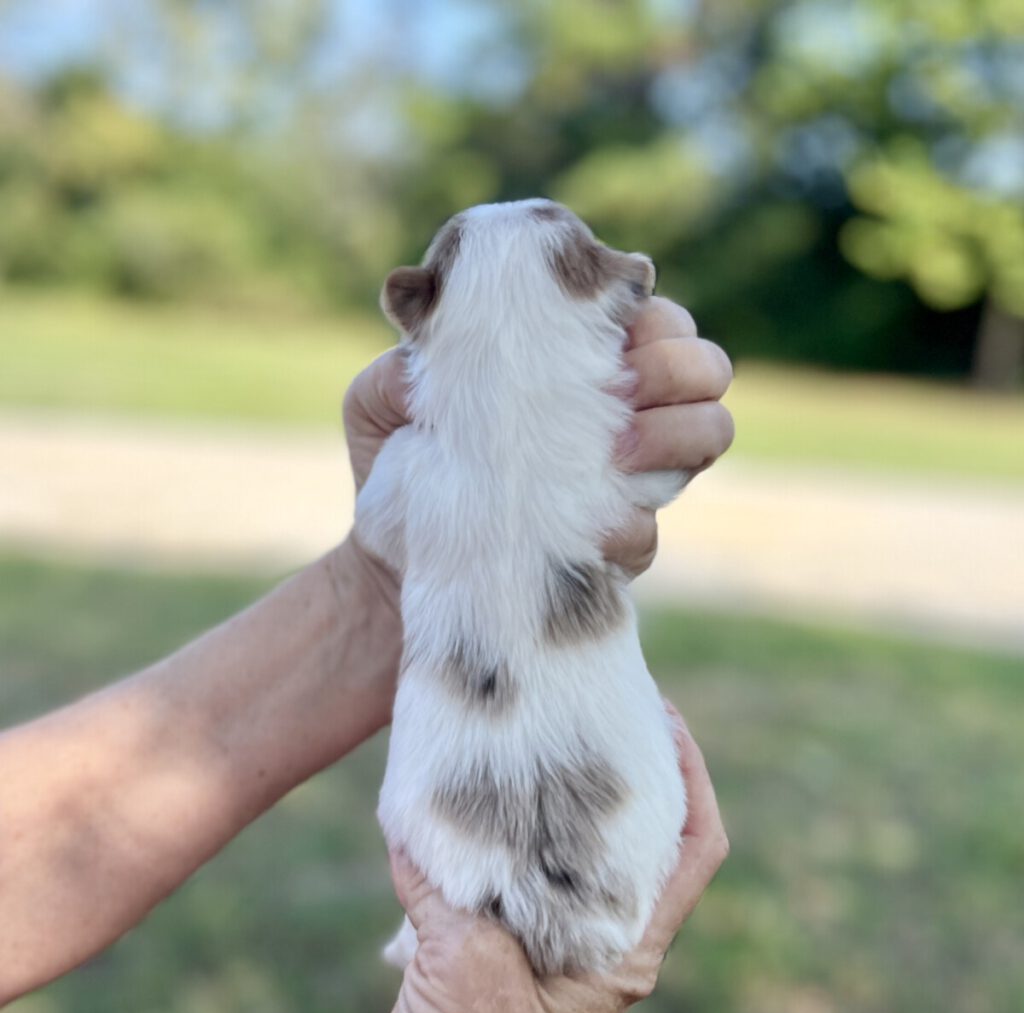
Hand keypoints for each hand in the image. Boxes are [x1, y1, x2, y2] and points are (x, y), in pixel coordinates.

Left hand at [342, 297, 733, 580]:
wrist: (396, 562)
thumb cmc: (396, 468)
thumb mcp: (380, 402)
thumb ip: (405, 365)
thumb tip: (441, 353)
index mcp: (576, 364)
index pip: (653, 316)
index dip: (649, 319)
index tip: (608, 339)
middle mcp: (620, 415)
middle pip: (704, 366)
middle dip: (677, 368)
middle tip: (621, 393)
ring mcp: (630, 481)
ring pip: (710, 430)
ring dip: (674, 433)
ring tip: (612, 453)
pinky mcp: (619, 547)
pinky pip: (653, 529)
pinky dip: (629, 522)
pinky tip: (586, 524)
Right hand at [385, 711, 727, 1012]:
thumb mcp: (469, 964)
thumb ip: (452, 894)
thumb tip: (418, 829)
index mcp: (628, 948)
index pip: (696, 847)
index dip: (693, 776)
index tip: (665, 719)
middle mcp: (609, 936)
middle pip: (648, 833)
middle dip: (632, 767)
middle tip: (601, 706)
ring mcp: (568, 935)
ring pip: (591, 843)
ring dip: (574, 790)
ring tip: (548, 732)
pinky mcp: (520, 936)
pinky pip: (526, 863)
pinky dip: (510, 822)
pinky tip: (479, 787)